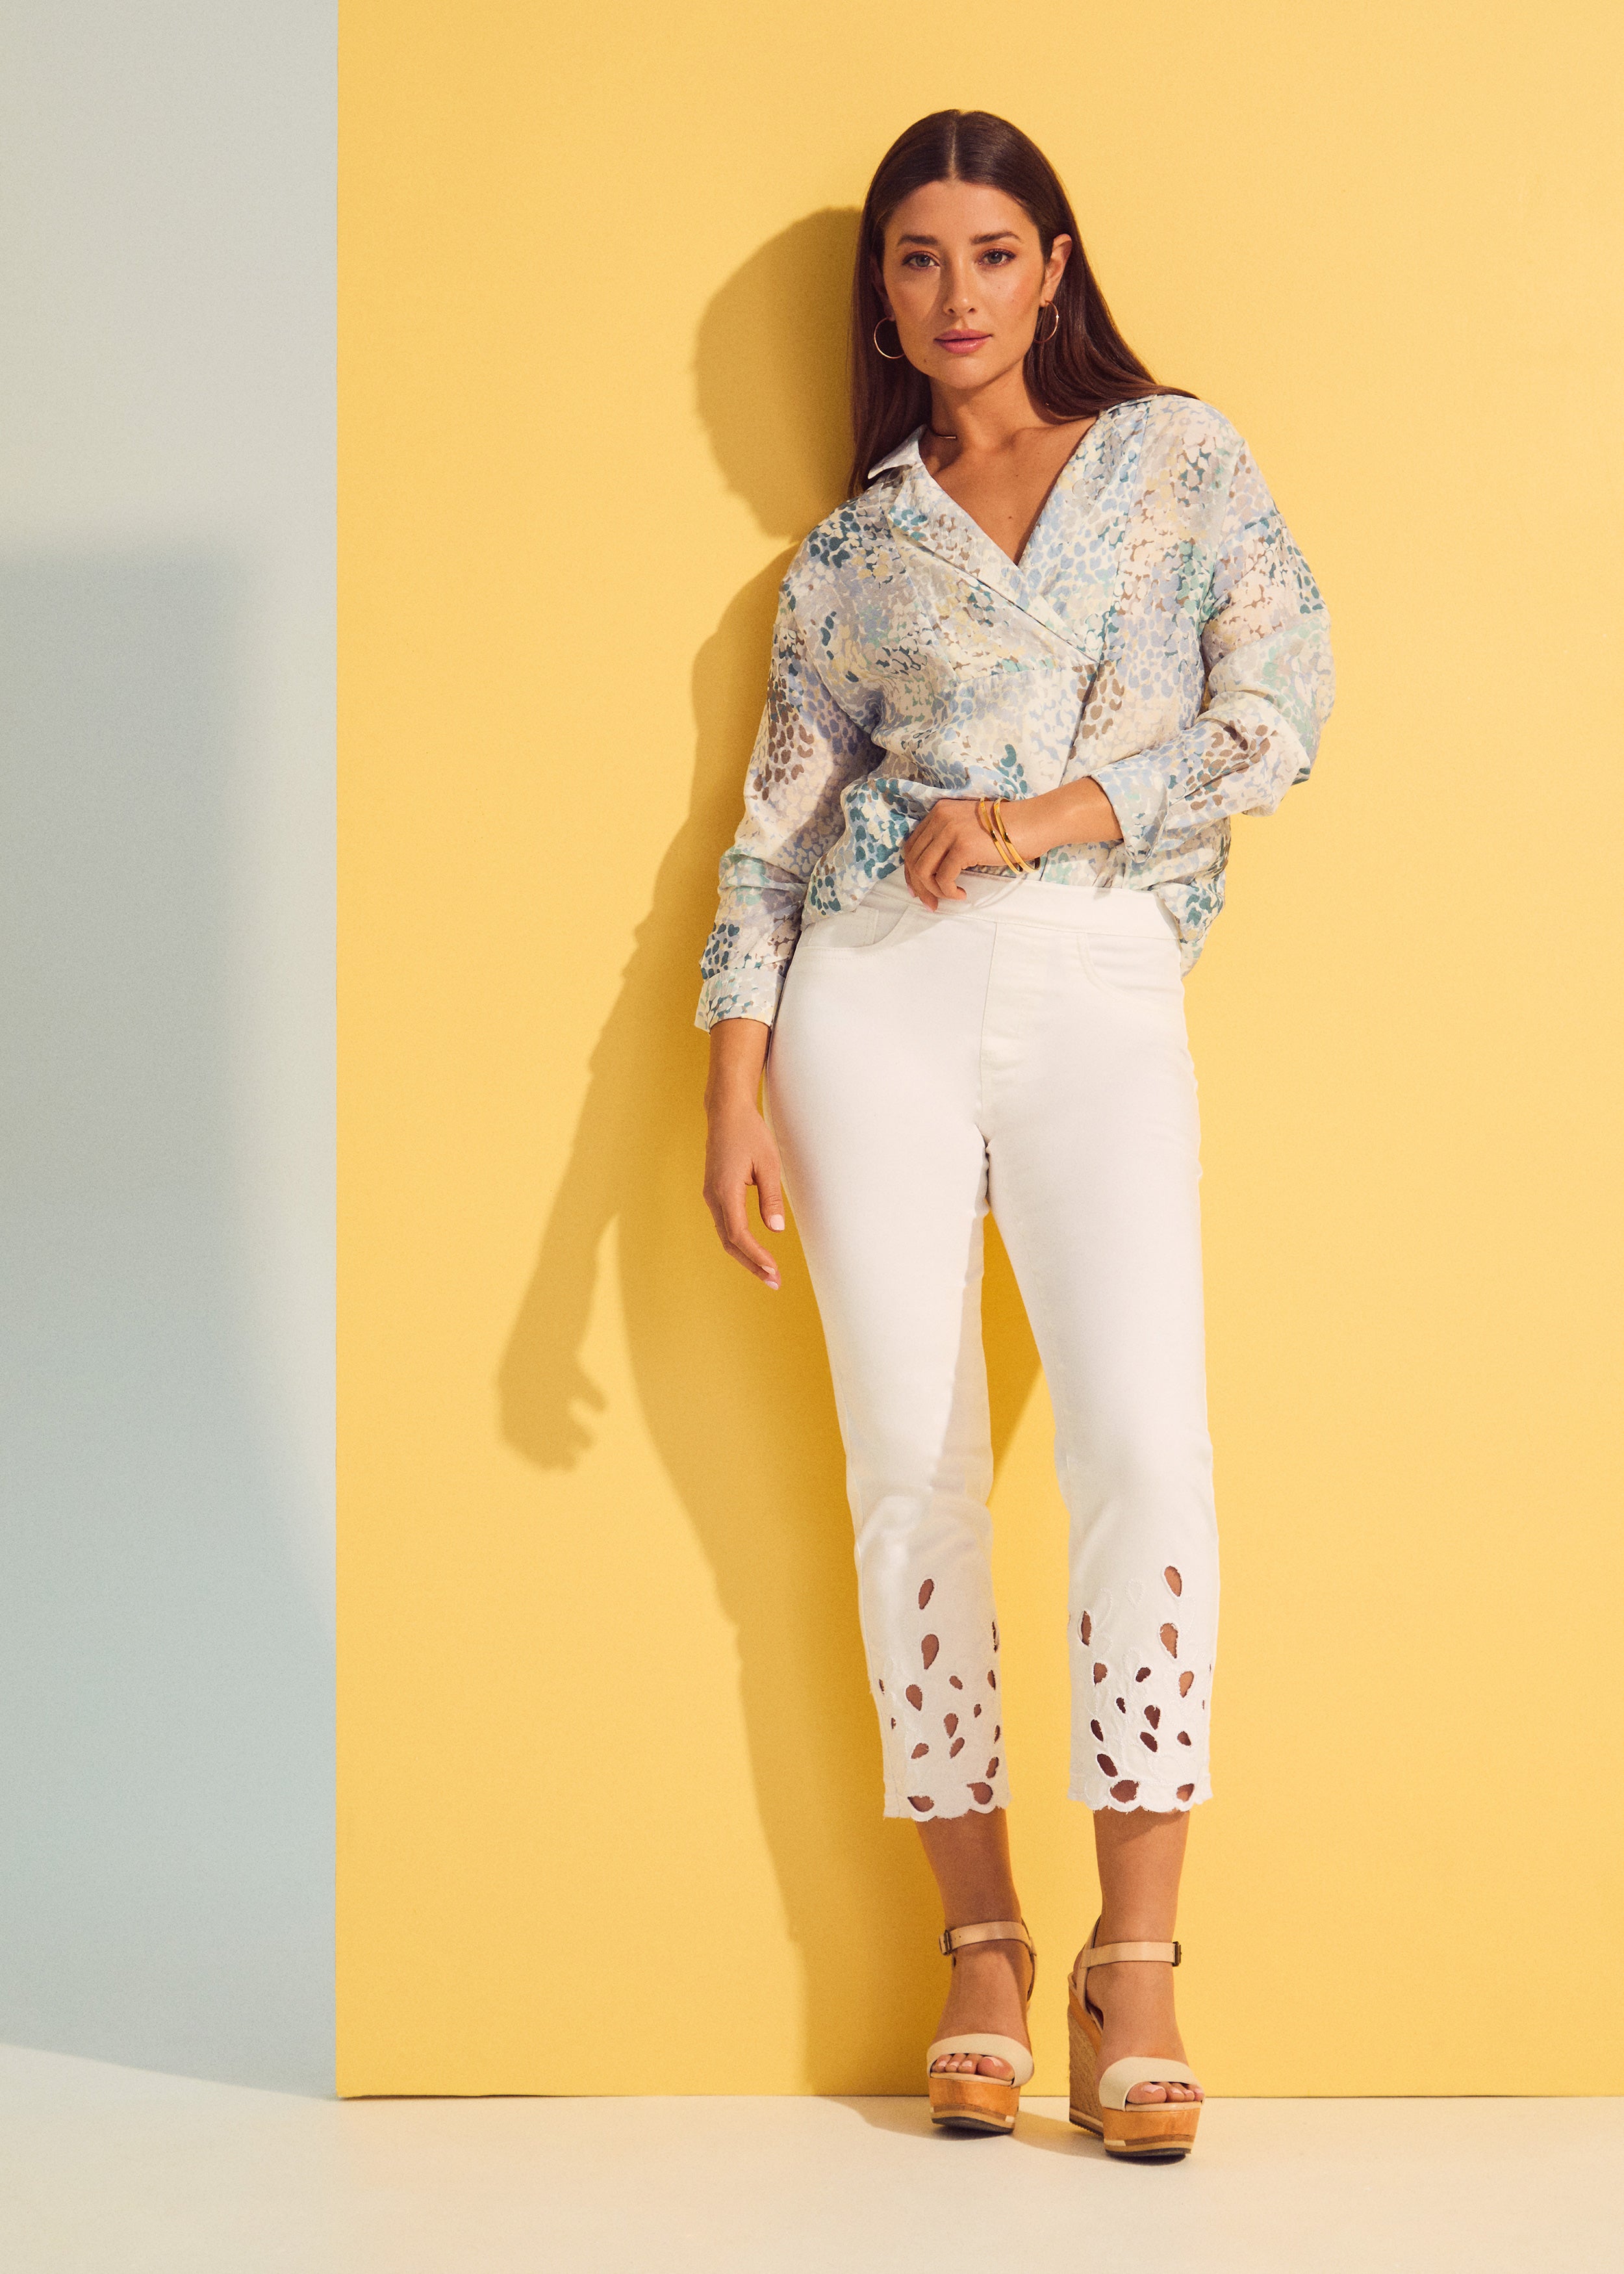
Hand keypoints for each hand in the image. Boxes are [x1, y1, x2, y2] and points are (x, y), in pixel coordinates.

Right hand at [703, 1018, 782, 1288]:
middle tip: (775, 1282)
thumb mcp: (769, 1164)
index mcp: (725, 1191)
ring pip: (726, 1235)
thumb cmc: (750, 1134)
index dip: (756, 1256)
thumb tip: (776, 1229)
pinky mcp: (715, 1192)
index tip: (774, 1271)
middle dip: (752, 1264)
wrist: (726, 1112)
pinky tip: (754, 1250)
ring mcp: (711, 1195)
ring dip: (745, 1256)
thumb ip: (771, 1198)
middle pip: (730, 1242)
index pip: (739, 1235)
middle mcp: (713, 1197)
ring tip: (768, 1272)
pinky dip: (739, 1241)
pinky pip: (725, 1224)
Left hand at [900, 798, 1004, 909]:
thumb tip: (930, 872)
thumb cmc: (1007, 831)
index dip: (911, 872)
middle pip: (913, 859)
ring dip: (935, 891)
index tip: (918, 890)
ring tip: (951, 897)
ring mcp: (950, 831)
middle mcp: (940, 818)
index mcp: (940, 812)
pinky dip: (949, 892)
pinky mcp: (962, 847)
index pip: (912, 845)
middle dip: (919, 887)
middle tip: (931, 904)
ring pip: (923, 871)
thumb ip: (947, 839)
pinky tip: (962, 894)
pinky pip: (943, 879)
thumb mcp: (968, 827)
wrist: (1033, 823)